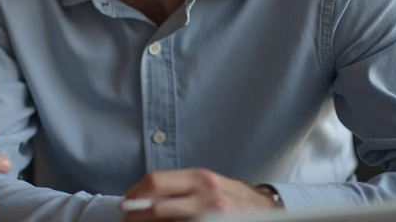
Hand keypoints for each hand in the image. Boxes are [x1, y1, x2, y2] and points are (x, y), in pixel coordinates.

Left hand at [121, 168, 276, 220]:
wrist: (269, 212)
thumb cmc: (234, 199)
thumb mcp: (208, 185)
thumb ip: (180, 188)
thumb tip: (143, 198)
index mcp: (200, 178)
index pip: (155, 181)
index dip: (135, 193)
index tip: (126, 202)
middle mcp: (206, 194)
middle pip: (155, 204)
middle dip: (135, 215)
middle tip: (127, 219)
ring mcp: (213, 213)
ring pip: (165, 218)